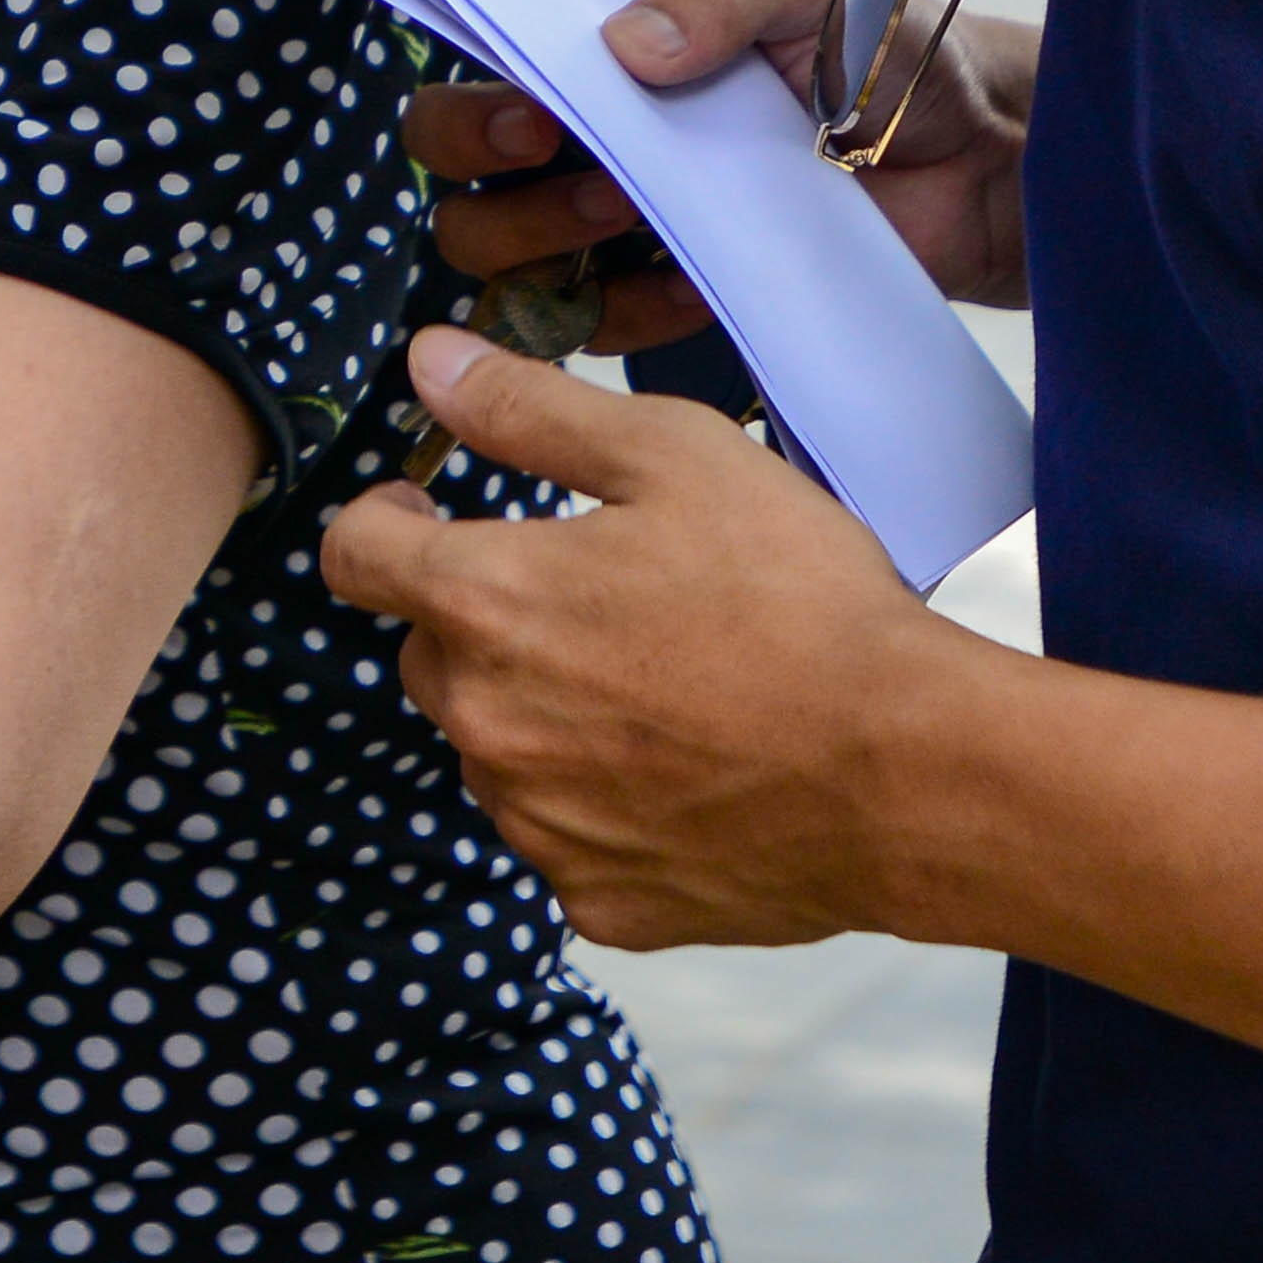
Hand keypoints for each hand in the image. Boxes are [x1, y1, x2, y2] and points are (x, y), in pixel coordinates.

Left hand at [314, 327, 1007, 950]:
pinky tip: (687, 770)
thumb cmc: (800, 600)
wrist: (907, 771)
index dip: (384, 520)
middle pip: (428, 655)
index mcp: (486, 605)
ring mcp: (538, 823)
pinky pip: (565, 835)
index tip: (424, 512)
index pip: (355, 554)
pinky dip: (603, 803)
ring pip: (495, 750)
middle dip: (482, 619)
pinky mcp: (597, 900)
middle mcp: (485, 725)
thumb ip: (530, 407)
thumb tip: (429, 363)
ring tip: (659, 684)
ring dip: (540, 714)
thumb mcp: (673, 455)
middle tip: (592, 596)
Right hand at [411, 0, 1038, 332]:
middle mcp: (602, 146)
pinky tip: (696, 283)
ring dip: (558, 255)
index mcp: (612, 60)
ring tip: (642, 223)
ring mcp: (636, 234)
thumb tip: (626, 43)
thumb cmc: (901, 47)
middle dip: (506, 197)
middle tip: (603, 185)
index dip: (468, 116)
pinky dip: (630, 314)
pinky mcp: (683, 299)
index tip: (534, 121)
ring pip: (516, 272)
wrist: (989, 160)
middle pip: (467, 195)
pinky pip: (603, 331)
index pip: (478, 84)